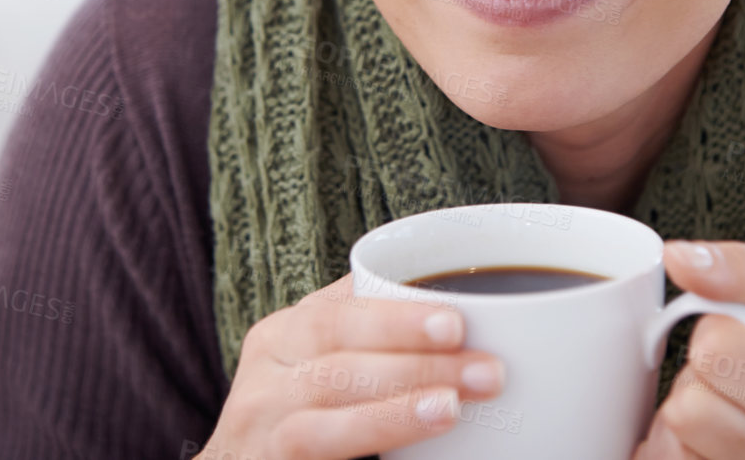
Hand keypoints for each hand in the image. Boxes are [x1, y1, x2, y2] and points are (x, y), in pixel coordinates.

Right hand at [202, 272, 504, 459]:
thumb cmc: (300, 409)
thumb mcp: (318, 358)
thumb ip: (366, 328)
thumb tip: (464, 301)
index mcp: (280, 337)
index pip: (336, 317)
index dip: (396, 319)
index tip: (457, 321)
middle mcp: (262, 384)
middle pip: (337, 367)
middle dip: (416, 366)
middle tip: (486, 370)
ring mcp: (258, 436)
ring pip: (323, 424)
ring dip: (394, 414)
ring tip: (451, 409)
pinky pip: (312, 457)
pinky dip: (367, 443)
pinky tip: (412, 456)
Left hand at [633, 242, 744, 459]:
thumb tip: (677, 258)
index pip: (715, 354)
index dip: (722, 320)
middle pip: (687, 410)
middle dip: (703, 368)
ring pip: (672, 440)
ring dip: (693, 400)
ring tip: (742, 384)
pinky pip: (667, 459)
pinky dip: (680, 432)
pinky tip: (722, 411)